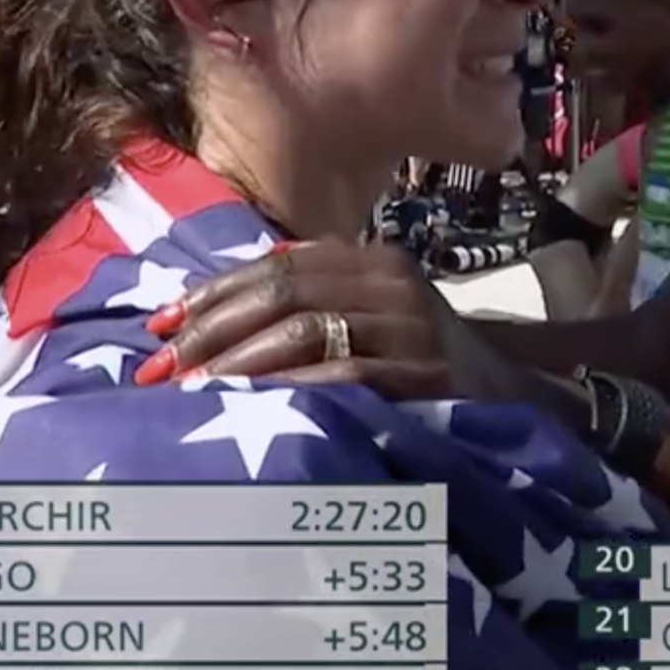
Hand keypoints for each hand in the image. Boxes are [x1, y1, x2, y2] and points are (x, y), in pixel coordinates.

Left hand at [141, 241, 500, 401]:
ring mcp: (412, 326)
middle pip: (282, 292)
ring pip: (305, 329)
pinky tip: (253, 408)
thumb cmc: (421, 366)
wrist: (513, 403)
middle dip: (210, 330)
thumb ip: (307, 307)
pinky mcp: (425, 374)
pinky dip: (290, 390)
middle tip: (158, 368)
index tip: (157, 326)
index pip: (276, 266)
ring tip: (192, 391)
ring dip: (237, 362)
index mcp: (371, 261)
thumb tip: (201, 319)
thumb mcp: (367, 321)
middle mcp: (392, 282)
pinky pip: (343, 375)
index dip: (212, 293)